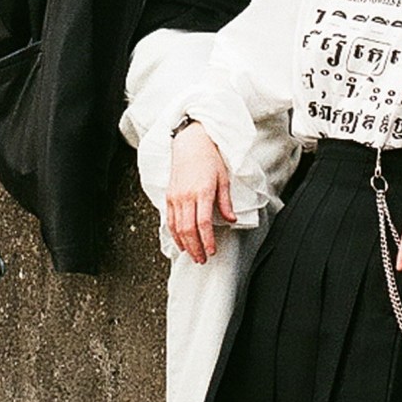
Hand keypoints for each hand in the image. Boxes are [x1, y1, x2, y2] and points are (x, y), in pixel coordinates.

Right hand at [166, 123, 235, 262]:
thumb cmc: (209, 158)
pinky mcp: (169, 196)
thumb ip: (225, 202)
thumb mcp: (223, 179)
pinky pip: (170, 220)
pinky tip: (181, 243)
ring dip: (185, 244)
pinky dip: (175, 234)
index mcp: (202, 192)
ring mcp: (175, 197)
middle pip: (188, 229)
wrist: (190, 143)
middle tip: (203, 259)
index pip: (203, 223)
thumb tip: (231, 220)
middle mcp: (186, 196)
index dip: (207, 240)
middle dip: (196, 248)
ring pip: (177, 228)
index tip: (212, 251)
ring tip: (193, 255)